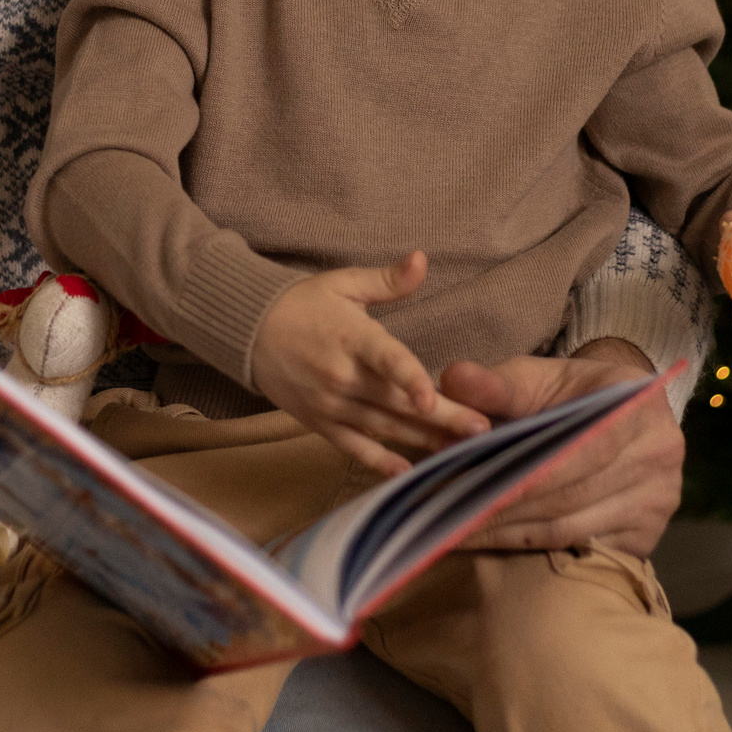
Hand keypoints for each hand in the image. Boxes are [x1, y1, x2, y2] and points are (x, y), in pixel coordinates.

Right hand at [250, 251, 490, 475]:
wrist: (249, 331)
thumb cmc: (304, 303)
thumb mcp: (345, 283)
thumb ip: (388, 280)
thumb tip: (423, 259)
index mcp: (352, 337)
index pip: (386, 360)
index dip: (410, 379)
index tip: (432, 398)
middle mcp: (342, 375)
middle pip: (397, 401)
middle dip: (442, 417)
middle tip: (481, 429)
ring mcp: (330, 404)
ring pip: (384, 427)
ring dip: (423, 439)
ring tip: (461, 448)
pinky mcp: (320, 422)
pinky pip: (354, 447)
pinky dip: (379, 461)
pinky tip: (407, 472)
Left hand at [440, 340, 682, 556]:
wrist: (622, 411)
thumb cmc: (573, 393)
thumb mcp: (538, 377)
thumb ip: (497, 382)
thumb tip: (452, 380)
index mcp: (638, 403)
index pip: (578, 449)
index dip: (521, 473)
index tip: (466, 486)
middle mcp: (659, 453)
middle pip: (571, 495)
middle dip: (504, 507)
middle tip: (447, 514)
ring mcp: (659, 499)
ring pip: (572, 529)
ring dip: (511, 534)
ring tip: (458, 530)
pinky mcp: (648, 535)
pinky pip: (582, 550)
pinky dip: (535, 551)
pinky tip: (495, 544)